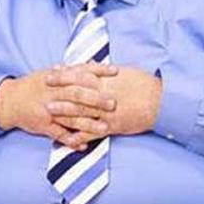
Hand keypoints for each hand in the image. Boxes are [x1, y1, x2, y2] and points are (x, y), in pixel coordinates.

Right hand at [0, 63, 117, 149]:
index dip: (98, 72)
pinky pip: (58, 134)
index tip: (115, 72)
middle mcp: (53, 93)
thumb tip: (93, 64)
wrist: (10, 101)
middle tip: (113, 103)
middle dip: (96, 99)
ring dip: (88, 123)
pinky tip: (83, 145)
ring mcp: (48, 110)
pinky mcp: (43, 125)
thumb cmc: (34, 86)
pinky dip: (71, 140)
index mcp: (57, 78)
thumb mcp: (50, 73)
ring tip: (104, 128)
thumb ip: (71, 71)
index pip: (80, 72)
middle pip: (77, 95)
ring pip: (70, 117)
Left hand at [45, 65, 161, 147]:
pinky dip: (79, 136)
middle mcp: (104, 96)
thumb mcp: (125, 73)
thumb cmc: (145, 85)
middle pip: (76, 91)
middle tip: (43, 87)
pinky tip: (68, 138)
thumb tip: (92, 66)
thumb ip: (106, 72)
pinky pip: (92, 133)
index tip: (53, 70)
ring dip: (63, 111)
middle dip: (59, 89)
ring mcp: (106, 113)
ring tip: (49, 110)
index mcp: (107, 80)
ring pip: (81, 112)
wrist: (160, 102)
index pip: (81, 74)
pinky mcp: (112, 127)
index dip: (65, 73)